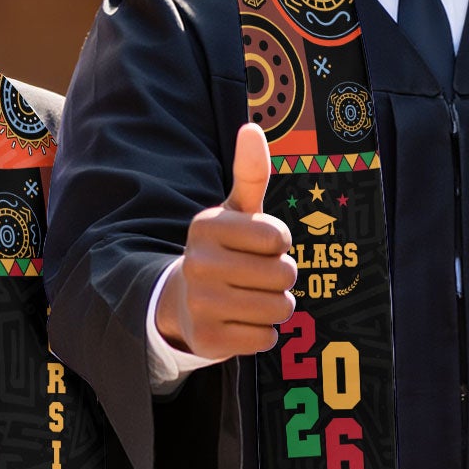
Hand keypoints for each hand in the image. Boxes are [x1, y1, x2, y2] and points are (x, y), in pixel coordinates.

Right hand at [156, 123, 296, 360]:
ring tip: (250, 297)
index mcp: (206, 226)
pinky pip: (266, 338)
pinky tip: (238, 322)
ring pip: (280, 308)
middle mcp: (198, 263)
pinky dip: (261, 332)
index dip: (279, 244)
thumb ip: (250, 173)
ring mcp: (200, 304)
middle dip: (281, 277)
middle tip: (255, 276)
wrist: (183, 301)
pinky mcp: (207, 341)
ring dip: (276, 306)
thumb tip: (252, 128)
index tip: (258, 245)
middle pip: (285, 275)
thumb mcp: (237, 211)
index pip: (279, 238)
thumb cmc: (225, 249)